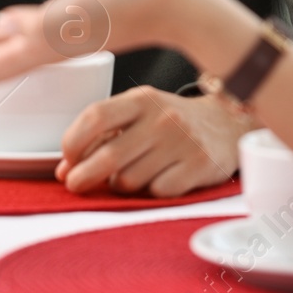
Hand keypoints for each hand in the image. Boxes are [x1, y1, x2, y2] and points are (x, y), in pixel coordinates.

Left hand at [57, 87, 250, 196]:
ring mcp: (182, 142)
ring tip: (130, 176)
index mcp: (141, 99)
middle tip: (75, 183)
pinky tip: (158, 180)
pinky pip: (156, 192)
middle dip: (82, 177)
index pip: (95, 116)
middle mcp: (162, 118)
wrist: (226, 125)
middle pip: (108, 156)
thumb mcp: (139, 114)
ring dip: (120, 185)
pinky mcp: (198, 166)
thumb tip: (66, 170)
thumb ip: (103, 135)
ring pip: (129, 180)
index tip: (68, 159)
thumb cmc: (170, 122)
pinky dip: (150, 193)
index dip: (72, 143)